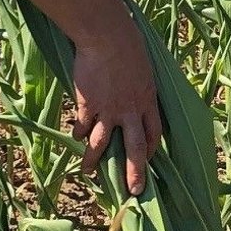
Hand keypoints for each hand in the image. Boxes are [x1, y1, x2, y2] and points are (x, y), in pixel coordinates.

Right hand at [69, 19, 162, 195]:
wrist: (107, 38)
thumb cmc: (128, 46)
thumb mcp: (144, 68)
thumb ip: (141, 85)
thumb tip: (137, 90)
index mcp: (148, 102)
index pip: (154, 134)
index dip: (151, 149)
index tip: (148, 159)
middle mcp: (130, 112)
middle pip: (135, 150)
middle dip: (134, 173)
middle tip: (133, 192)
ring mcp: (108, 111)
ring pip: (101, 145)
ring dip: (94, 162)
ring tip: (89, 174)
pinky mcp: (88, 106)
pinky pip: (82, 127)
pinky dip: (79, 133)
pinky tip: (76, 137)